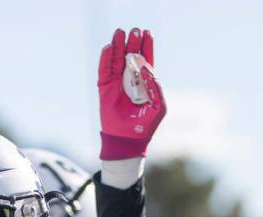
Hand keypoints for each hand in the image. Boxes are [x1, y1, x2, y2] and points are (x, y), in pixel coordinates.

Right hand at [98, 28, 166, 159]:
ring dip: (118, 45)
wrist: (127, 139)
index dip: (146, 46)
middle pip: (131, 55)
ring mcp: (116, 82)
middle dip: (133, 42)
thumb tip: (147, 67)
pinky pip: (104, 69)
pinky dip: (106, 58)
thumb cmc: (145, 124)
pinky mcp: (104, 87)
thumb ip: (155, 86)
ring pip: (116, 59)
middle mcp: (130, 79)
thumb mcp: (158, 105)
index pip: (146, 60)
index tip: (147, 33)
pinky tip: (109, 47)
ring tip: (120, 32)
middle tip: (135, 30)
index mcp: (144, 82)